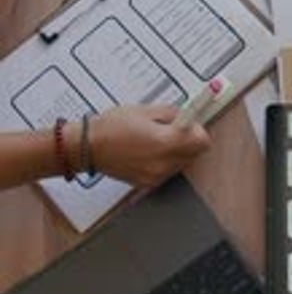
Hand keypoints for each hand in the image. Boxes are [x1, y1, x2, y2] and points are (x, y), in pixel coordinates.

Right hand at [68, 104, 209, 186]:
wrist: (87, 147)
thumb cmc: (112, 126)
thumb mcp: (145, 110)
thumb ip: (171, 114)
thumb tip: (187, 115)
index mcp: (165, 143)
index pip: (202, 141)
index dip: (198, 128)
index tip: (190, 120)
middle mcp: (164, 163)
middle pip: (195, 153)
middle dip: (189, 139)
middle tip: (172, 127)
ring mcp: (156, 176)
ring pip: (182, 162)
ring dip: (177, 149)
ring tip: (155, 137)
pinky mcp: (148, 183)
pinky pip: (168, 169)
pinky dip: (165, 159)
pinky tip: (147, 149)